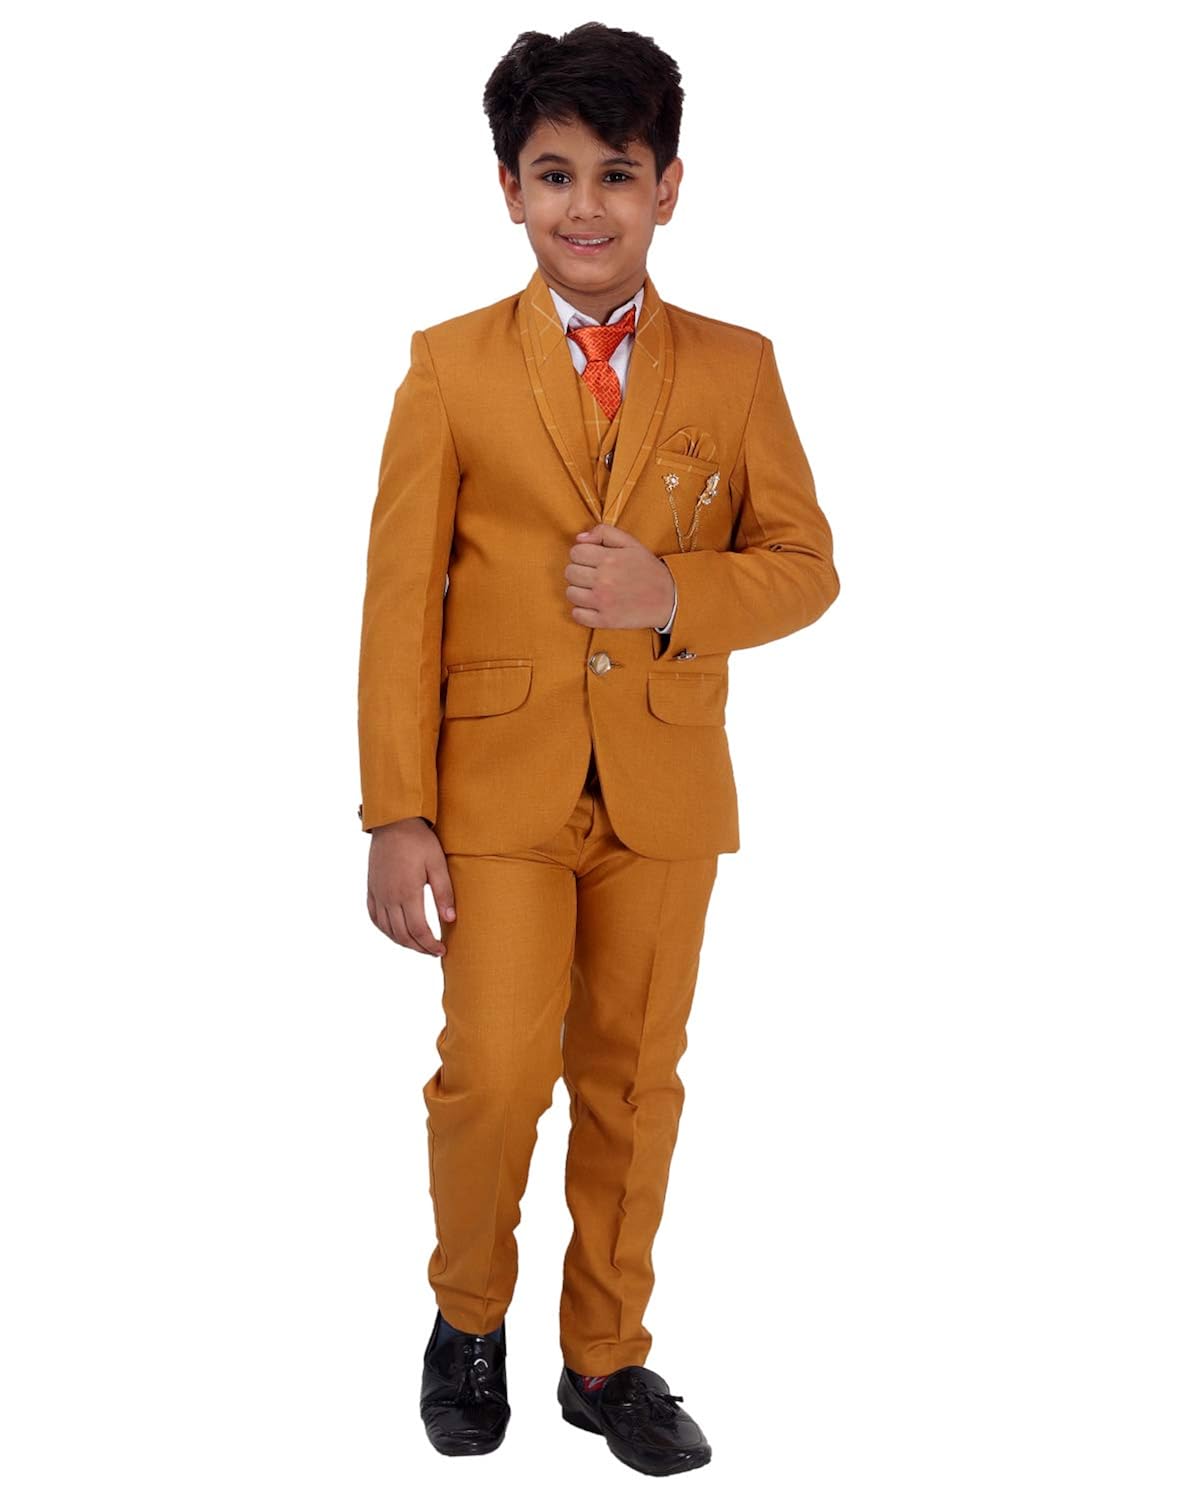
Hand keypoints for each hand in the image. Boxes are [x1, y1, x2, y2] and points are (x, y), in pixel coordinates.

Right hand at [367, 817, 455, 955]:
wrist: (393, 822)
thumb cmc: (419, 841)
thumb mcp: (437, 864)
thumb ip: (444, 893)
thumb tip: (450, 919)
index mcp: (407, 893)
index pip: (419, 931)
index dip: (430, 945)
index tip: (442, 950)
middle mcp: (389, 897)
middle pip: (402, 935)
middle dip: (419, 947)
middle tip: (433, 951)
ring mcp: (377, 894)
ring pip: (387, 929)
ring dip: (403, 942)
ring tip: (418, 945)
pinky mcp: (371, 888)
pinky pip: (374, 917)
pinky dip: (385, 930)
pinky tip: (395, 932)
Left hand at [565, 523, 674, 629]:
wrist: (669, 598)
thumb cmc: (648, 569)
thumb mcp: (631, 543)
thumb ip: (604, 532)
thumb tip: (579, 538)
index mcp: (609, 558)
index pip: (575, 553)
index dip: (582, 555)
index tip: (592, 560)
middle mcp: (604, 580)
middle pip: (570, 573)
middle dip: (579, 572)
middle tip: (593, 575)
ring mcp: (603, 602)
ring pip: (571, 593)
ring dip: (579, 591)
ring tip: (593, 590)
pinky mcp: (605, 620)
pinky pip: (577, 615)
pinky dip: (581, 611)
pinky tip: (593, 605)